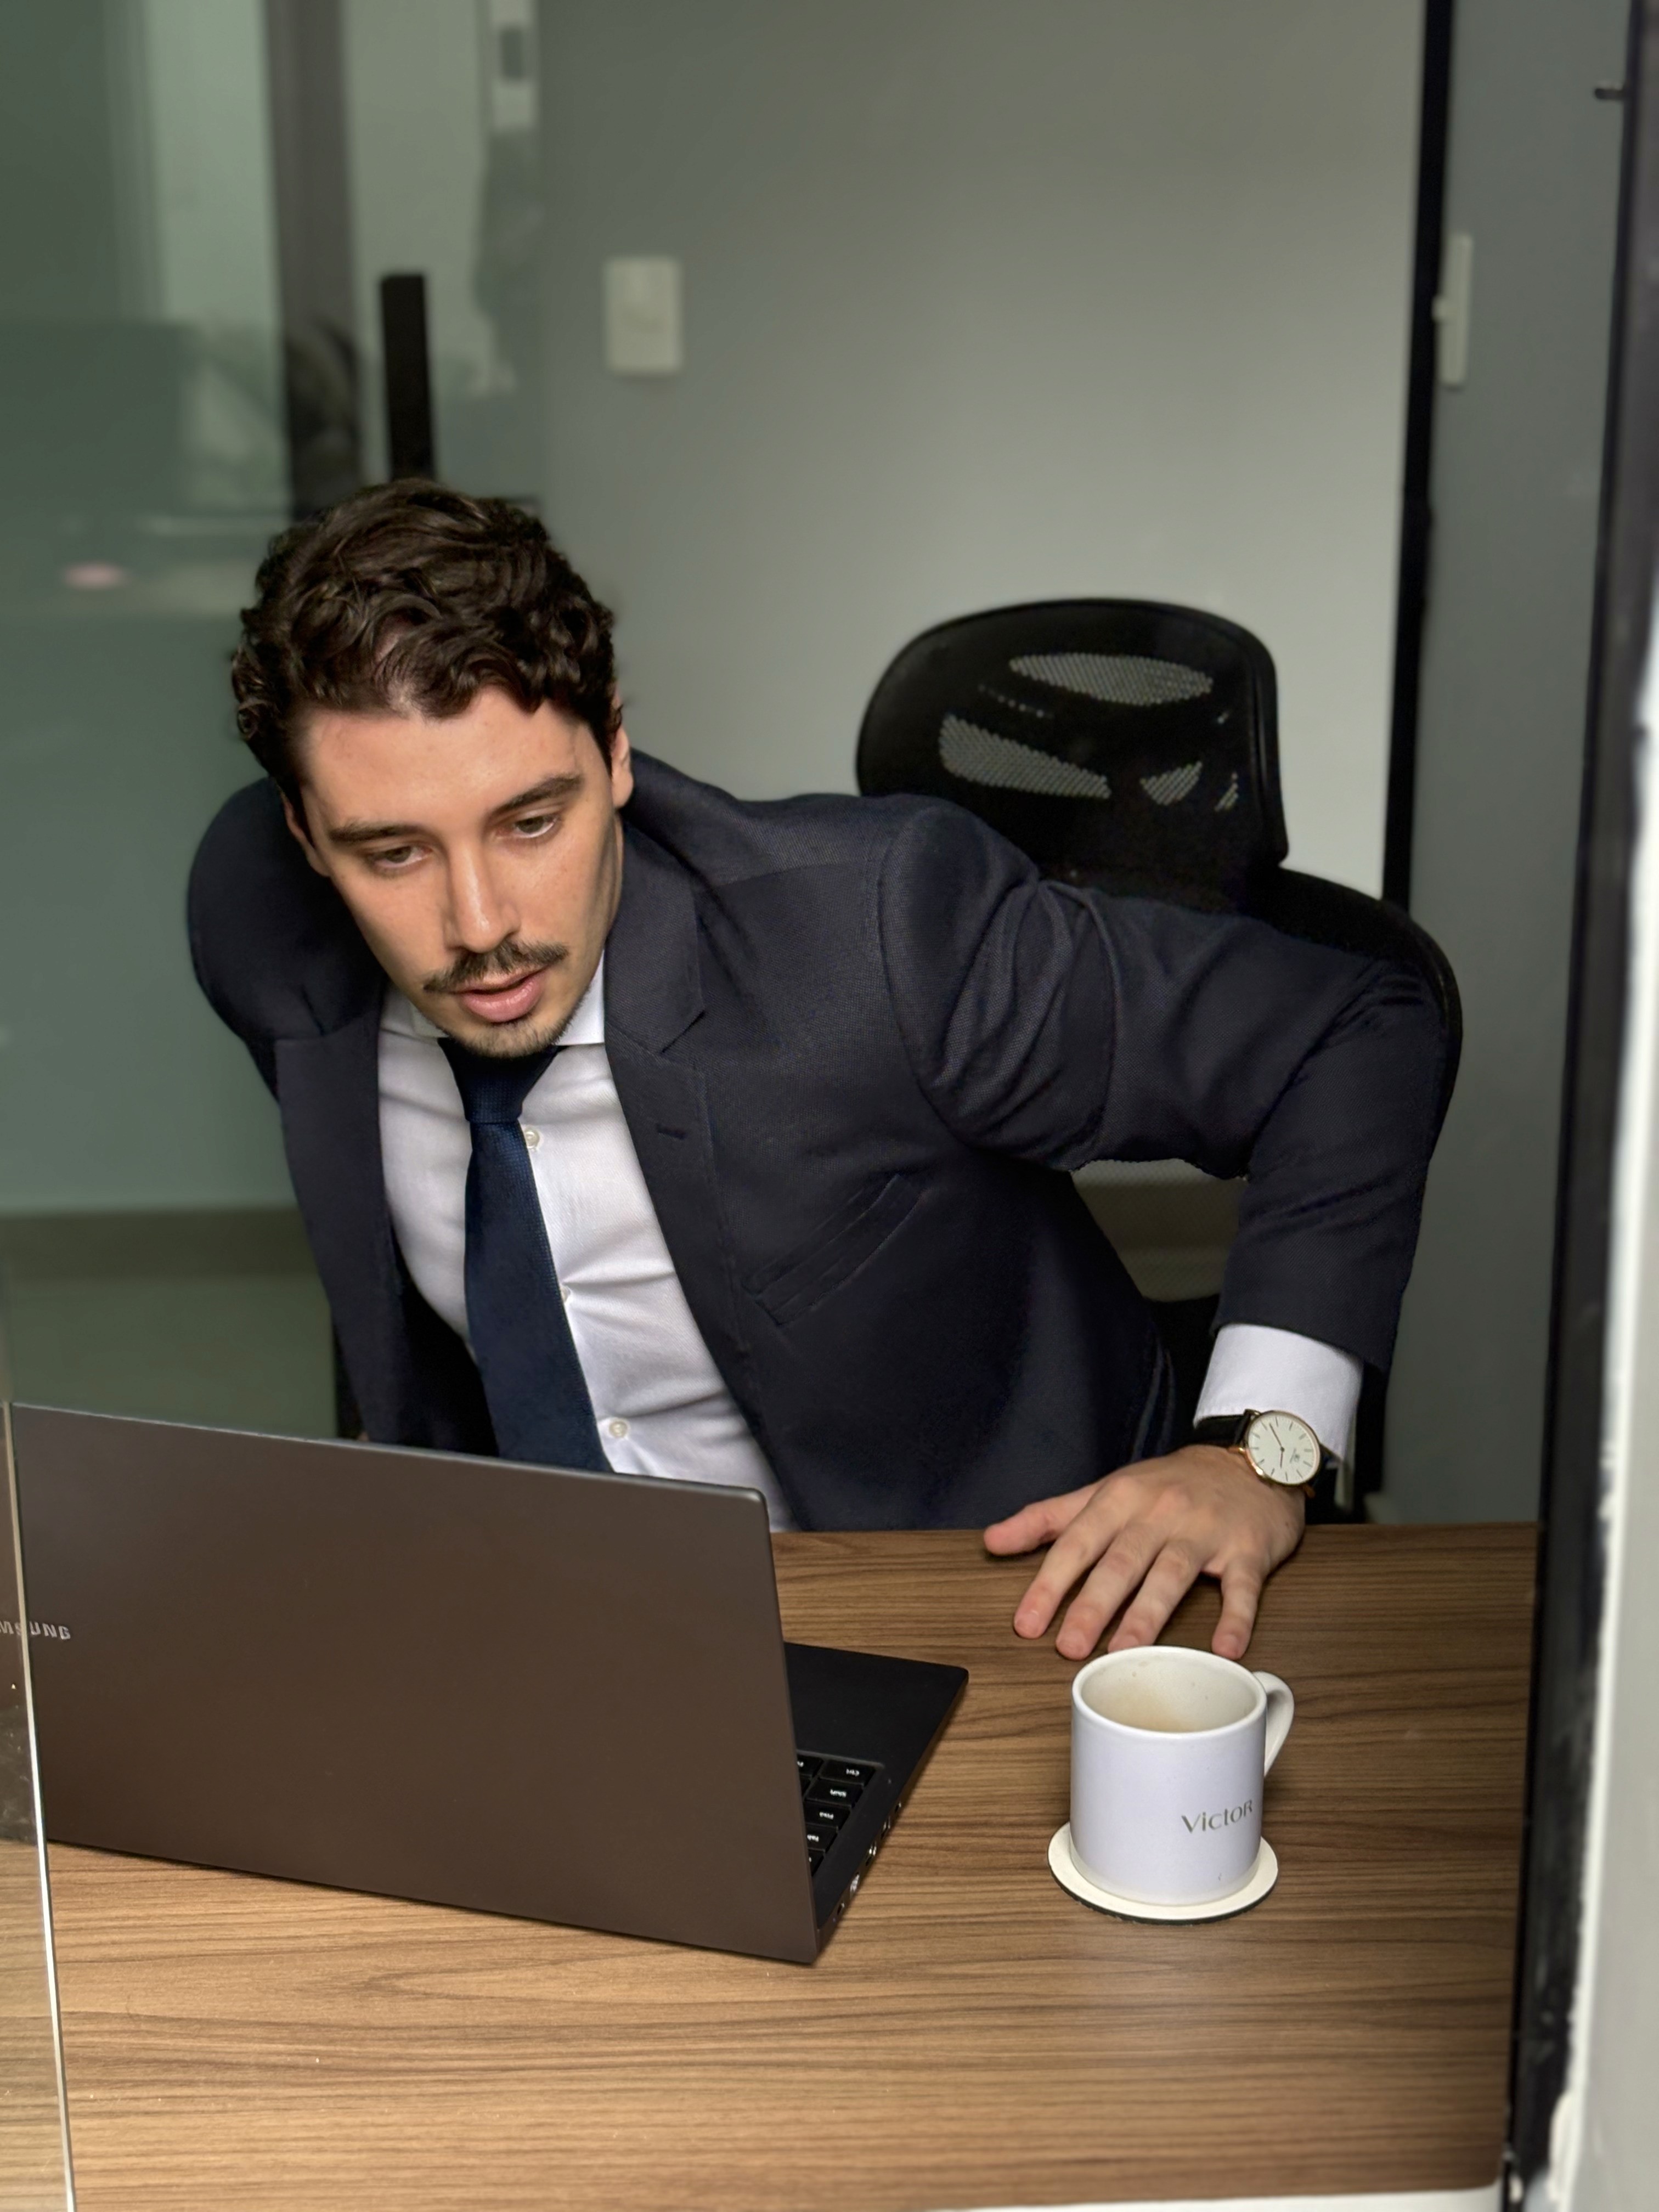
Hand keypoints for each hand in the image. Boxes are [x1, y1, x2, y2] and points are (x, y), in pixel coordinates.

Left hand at [983, 1445, 1304, 1660]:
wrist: (1248, 1461)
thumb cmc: (1168, 1485)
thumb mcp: (1105, 1491)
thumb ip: (1048, 1518)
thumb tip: (991, 1541)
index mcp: (1120, 1498)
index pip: (1076, 1543)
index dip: (1049, 1584)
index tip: (1026, 1623)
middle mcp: (1160, 1513)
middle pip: (1121, 1562)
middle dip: (1092, 1605)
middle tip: (1069, 1648)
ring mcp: (1205, 1531)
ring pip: (1172, 1573)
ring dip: (1148, 1614)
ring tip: (1125, 1651)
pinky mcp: (1248, 1550)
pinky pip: (1242, 1586)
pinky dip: (1236, 1617)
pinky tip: (1225, 1650)